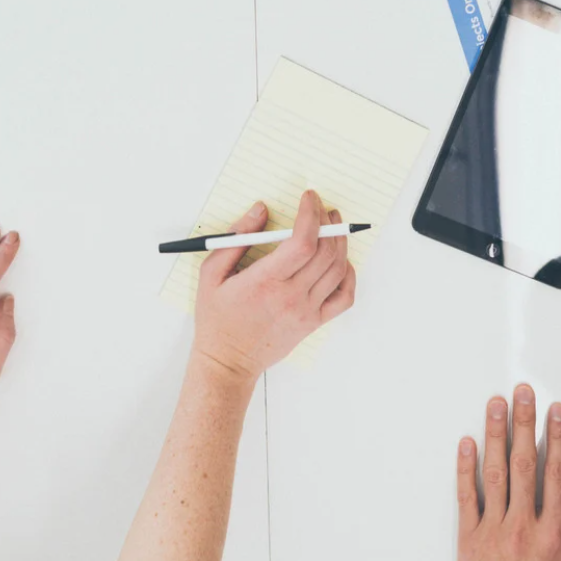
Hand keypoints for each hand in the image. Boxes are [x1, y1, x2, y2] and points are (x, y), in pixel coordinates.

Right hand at [190, 190, 356, 381]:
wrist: (227, 362)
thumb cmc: (217, 320)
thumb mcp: (211, 273)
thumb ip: (236, 237)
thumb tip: (260, 210)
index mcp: (265, 282)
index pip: (303, 242)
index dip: (311, 214)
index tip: (309, 198)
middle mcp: (291, 296)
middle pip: (325, 251)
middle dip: (328, 221)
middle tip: (322, 207)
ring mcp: (306, 311)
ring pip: (338, 269)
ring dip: (340, 241)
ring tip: (333, 226)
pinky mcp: (313, 323)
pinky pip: (344, 297)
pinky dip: (348, 274)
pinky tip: (340, 261)